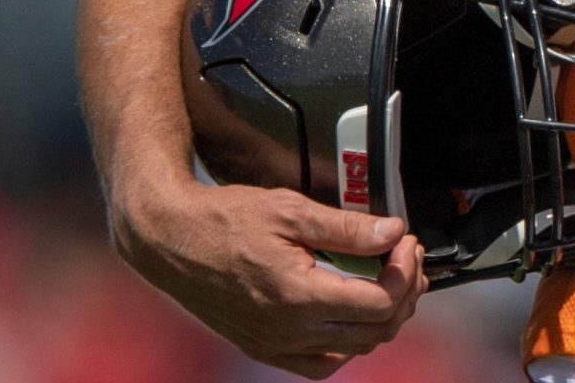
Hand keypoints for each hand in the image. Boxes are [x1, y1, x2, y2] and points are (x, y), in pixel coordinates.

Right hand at [111, 176, 424, 377]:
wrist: (170, 240)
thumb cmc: (223, 220)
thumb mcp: (290, 210)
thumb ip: (347, 228)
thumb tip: (393, 232)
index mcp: (297, 296)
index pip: (380, 302)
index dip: (405, 270)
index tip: (404, 242)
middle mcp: (287, 331)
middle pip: (375, 331)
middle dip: (402, 292)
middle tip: (404, 259)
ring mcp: (274, 345)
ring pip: (353, 350)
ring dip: (379, 318)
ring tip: (385, 282)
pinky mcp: (262, 347)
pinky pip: (318, 364)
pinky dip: (345, 344)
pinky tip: (350, 314)